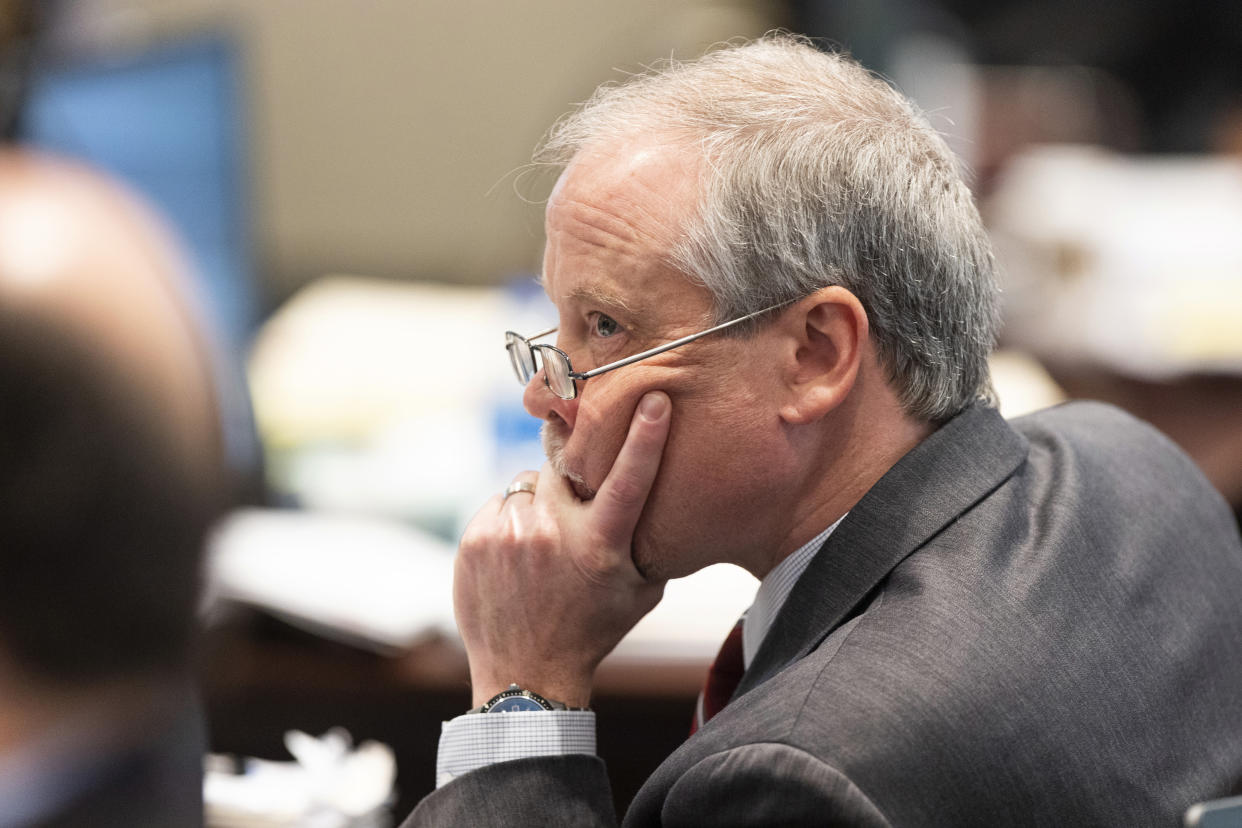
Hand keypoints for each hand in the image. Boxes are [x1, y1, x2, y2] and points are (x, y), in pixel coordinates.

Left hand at [454, 391, 671, 707]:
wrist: (526, 673)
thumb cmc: (593, 630)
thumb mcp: (641, 591)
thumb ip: (649, 539)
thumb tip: (668, 492)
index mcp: (600, 546)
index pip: (628, 479)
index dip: (644, 437)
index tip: (654, 398)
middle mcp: (553, 534)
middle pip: (565, 464)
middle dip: (573, 471)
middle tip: (575, 501)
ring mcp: (510, 535)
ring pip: (529, 484)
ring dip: (540, 504)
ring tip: (543, 547)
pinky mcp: (475, 539)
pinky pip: (500, 503)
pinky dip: (511, 520)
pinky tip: (517, 556)